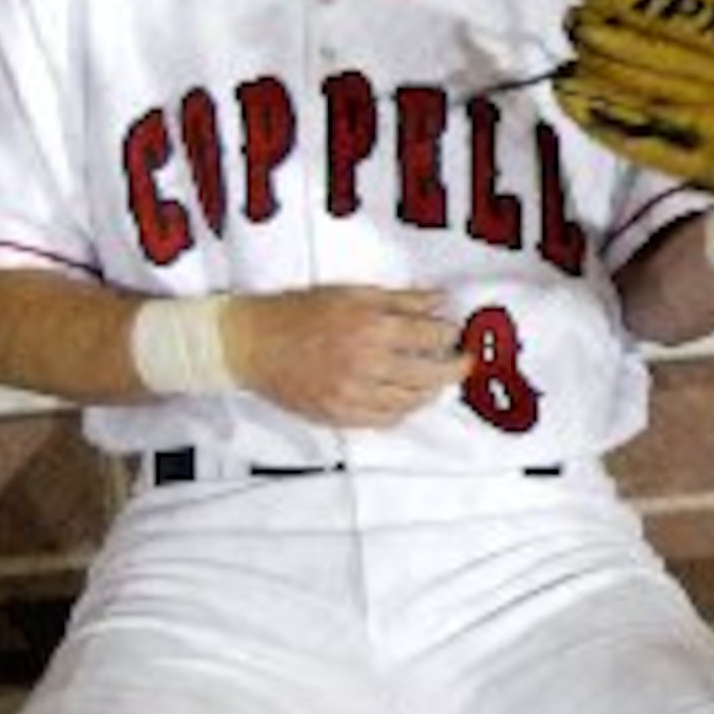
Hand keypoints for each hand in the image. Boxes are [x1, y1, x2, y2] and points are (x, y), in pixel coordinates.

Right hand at [221, 287, 467, 427]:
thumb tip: (441, 301)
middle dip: (454, 369)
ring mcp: (352, 394)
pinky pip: (384, 420)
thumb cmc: (299, 311)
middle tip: (463, 363)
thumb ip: (401, 300)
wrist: (251, 343)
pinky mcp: (338, 415)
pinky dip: (401, 411)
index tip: (454, 332)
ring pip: (410, 401)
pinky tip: (405, 399)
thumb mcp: (353, 293)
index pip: (430, 335)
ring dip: (429, 391)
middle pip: (429, 374)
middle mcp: (366, 363)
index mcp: (371, 327)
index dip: (449, 333)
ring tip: (435, 381)